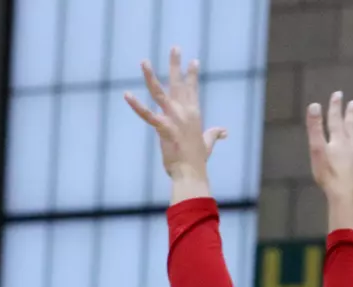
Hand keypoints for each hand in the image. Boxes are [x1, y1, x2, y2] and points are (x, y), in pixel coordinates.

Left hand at [124, 48, 226, 197]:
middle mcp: (185, 112)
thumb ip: (215, 134)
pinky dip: (137, 105)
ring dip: (150, 76)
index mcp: (194, 114)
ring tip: (143, 61)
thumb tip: (224, 131)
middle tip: (175, 47)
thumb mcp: (208, 143)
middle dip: (176, 64)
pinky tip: (127, 95)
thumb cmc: (197, 161)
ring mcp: (174, 119)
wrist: (191, 174)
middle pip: (178, 83)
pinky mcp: (164, 129)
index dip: (192, 74)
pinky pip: (148, 114)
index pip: (192, 89)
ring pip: (160, 92)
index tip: (192, 60)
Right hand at [306, 91, 352, 231]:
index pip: (335, 121)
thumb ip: (315, 128)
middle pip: (351, 130)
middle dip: (351, 116)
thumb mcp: (317, 149)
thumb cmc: (327, 173)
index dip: (335, 107)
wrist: (343, 193)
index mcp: (339, 141)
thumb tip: (313, 105)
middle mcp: (351, 149)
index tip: (338, 94)